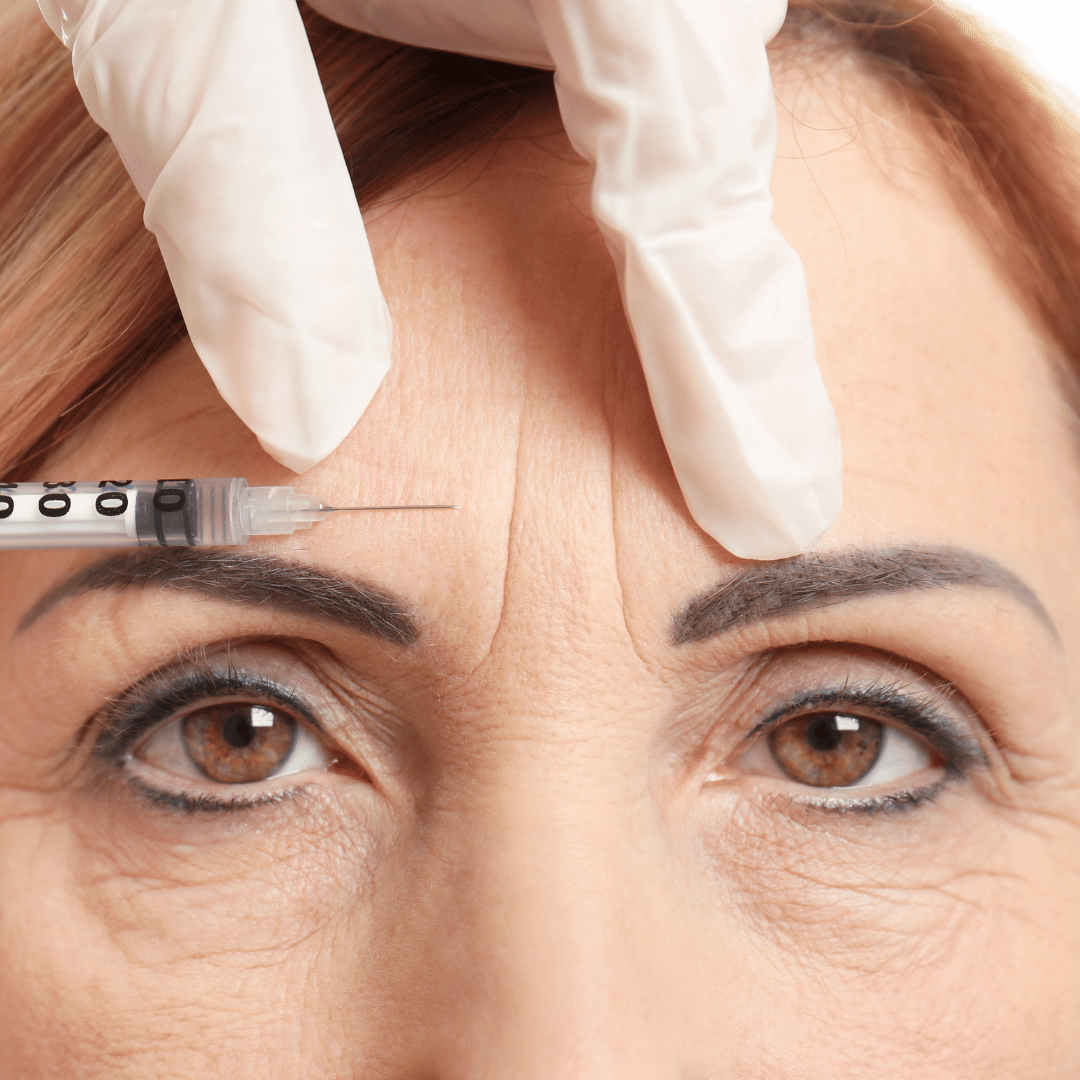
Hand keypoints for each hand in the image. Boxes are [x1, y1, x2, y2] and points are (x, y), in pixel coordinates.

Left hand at [39, 0, 840, 558]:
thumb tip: (309, 418)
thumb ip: (239, 179)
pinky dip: (641, 134)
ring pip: (700, 60)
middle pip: (718, 103)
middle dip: (723, 274)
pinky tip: (604, 184)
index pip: (684, 141)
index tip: (774, 507)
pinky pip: (652, 39)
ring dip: (685, 193)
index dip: (733, 342)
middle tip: (742, 455)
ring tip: (679, 334)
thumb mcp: (167, 5)